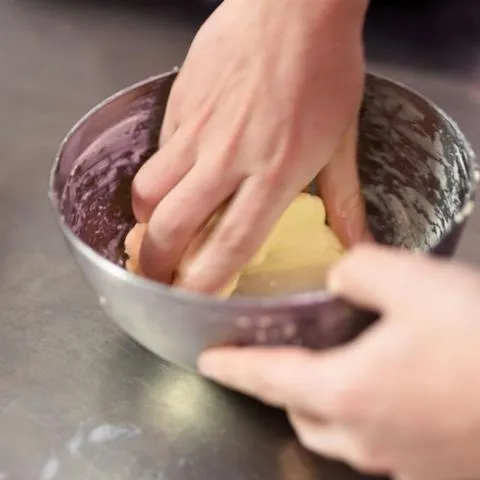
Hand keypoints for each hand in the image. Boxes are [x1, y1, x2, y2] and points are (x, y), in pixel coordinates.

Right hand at [132, 0, 369, 292]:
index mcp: (275, 172)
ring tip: (159, 226)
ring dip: (148, 219)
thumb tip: (358, 243)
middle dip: (158, 262)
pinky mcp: (180, 105)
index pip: (230, 244)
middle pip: (173, 226)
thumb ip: (344, 199)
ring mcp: (198, 130)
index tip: (194, 299)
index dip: (206, 281)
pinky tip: (176, 177)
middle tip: (159, 274)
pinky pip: (158, 153)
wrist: (294, 4)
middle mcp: (228, 157)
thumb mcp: (344, 138)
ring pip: (149, 191)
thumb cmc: (325, 67)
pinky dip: (160, 175)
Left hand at [198, 245, 479, 479]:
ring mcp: (404, 463)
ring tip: (332, 373)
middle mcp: (367, 437)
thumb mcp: (412, 282)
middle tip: (282, 358)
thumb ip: (360, 272)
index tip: (210, 362)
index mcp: (347, 391)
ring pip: (341, 433)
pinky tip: (395, 396)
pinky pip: (385, 447)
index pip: (268, 378)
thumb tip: (340, 276)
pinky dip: (372, 420)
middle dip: (282, 386)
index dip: (235, 367)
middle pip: (301, 411)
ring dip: (325, 404)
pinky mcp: (440, 471)